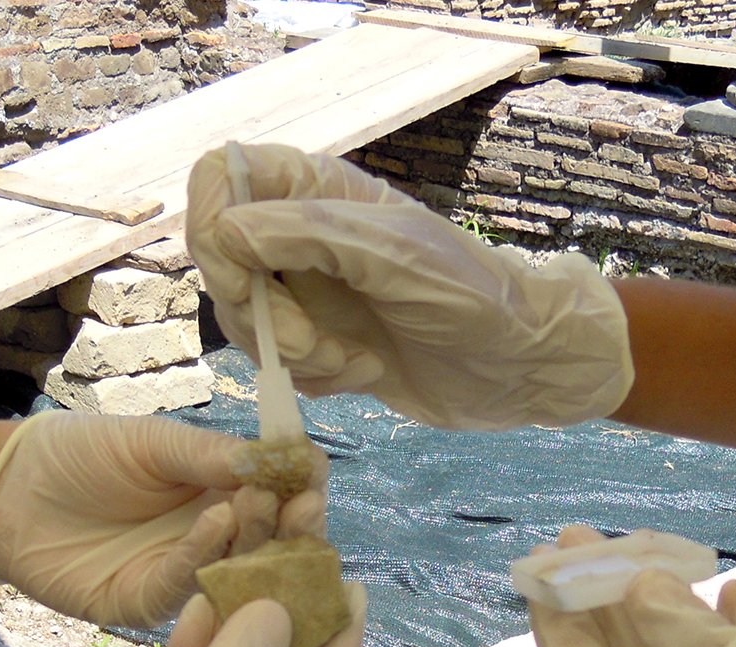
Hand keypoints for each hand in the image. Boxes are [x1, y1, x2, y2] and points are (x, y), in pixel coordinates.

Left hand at [0, 410, 327, 626]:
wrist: (6, 489)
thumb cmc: (77, 454)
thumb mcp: (151, 441)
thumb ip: (209, 455)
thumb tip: (275, 458)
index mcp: (220, 492)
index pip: (277, 494)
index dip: (298, 485)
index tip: (313, 475)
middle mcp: (212, 537)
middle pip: (269, 539)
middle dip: (292, 520)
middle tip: (306, 504)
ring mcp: (182, 573)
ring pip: (236, 566)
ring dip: (256, 537)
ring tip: (267, 506)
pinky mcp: (147, 602)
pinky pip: (186, 582)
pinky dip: (205, 552)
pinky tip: (217, 522)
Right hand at [185, 144, 633, 431]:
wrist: (520, 365)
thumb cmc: (469, 297)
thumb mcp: (390, 256)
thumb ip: (306, 234)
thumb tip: (226, 231)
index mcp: (314, 189)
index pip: (219, 179)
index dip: (215, 232)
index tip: (249, 281)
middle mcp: (302, 233)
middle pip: (223, 262)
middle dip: (264, 316)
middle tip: (319, 343)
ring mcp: (309, 289)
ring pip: (247, 322)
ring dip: (295, 354)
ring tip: (356, 360)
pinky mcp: (322, 341)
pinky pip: (279, 362)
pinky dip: (317, 377)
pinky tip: (366, 371)